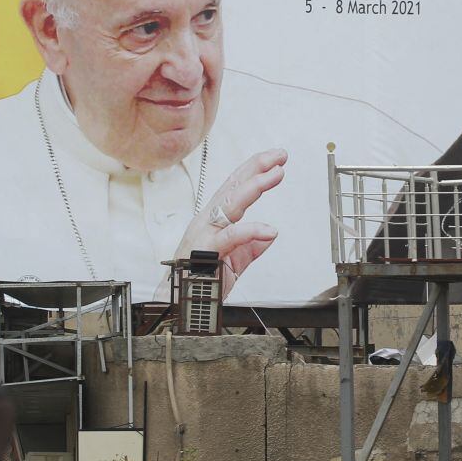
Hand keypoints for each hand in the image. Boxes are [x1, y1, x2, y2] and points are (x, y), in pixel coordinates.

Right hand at [176, 148, 287, 297]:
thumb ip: (250, 247)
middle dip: (257, 167)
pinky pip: (230, 237)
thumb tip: (269, 236)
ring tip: (276, 174)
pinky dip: (251, 231)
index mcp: (214, 220)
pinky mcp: (206, 251)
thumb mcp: (234, 261)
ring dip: (255, 186)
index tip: (275, 160)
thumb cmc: (202, 280)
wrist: (182, 304)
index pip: (235, 188)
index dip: (254, 170)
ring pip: (231, 203)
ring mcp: (205, 233)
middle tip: (279, 155)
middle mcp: (208, 220)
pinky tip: (270, 229)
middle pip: (233, 187)